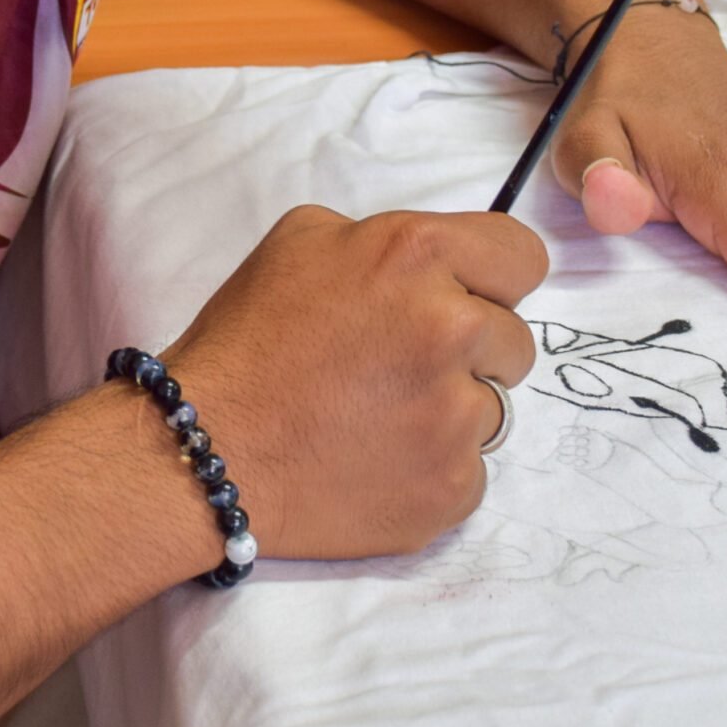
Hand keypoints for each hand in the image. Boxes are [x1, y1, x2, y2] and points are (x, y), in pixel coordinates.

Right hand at [164, 206, 546, 560]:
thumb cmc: (245, 343)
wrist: (204, 449)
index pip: (523, 257)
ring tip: (374, 418)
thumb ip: (386, 239)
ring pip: (493, 410)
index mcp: (417, 255)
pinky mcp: (450, 487)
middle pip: (514, 339)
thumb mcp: (300, 241)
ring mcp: (456, 416)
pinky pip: (470, 472)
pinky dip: (431, 470)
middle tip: (395, 368)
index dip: (492, 279)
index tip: (464, 299)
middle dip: (468, 352)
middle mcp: (451, 328)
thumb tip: (438, 264)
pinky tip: (373, 462)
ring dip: (448, 413)